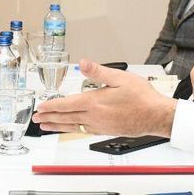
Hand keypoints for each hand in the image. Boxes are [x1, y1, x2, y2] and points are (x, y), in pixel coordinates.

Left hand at [32, 60, 176, 136]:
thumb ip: (99, 71)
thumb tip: (82, 63)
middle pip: (66, 117)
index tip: (41, 106)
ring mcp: (99, 126)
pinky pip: (83, 131)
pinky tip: (69, 129)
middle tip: (37, 118)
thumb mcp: (120, 78)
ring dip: (57, 126)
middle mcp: (94, 116)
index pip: (67, 104)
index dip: (52, 105)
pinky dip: (72, 130)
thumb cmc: (142, 98)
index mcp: (95, 102)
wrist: (156, 116)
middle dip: (49, 117)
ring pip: (73, 126)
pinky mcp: (105, 131)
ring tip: (46, 127)